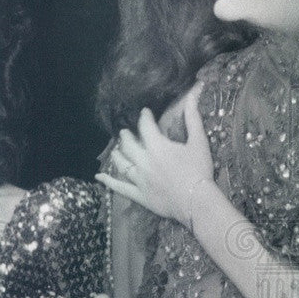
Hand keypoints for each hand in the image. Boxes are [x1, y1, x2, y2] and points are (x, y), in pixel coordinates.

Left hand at [96, 95, 214, 226]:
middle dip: (126, 136)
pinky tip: (99, 176)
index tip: (145, 113)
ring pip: (121, 163)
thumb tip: (192, 96)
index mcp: (157, 146)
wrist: (197, 201)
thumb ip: (193, 118)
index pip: (145, 126)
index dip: (145, 117)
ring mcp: (139, 179)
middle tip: (125, 132)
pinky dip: (108, 181)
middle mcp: (143, 160)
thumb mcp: (199, 142)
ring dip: (117, 154)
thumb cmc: (200, 170)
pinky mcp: (139, 195)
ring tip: (116, 149)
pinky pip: (120, 187)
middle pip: (128, 144)